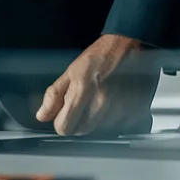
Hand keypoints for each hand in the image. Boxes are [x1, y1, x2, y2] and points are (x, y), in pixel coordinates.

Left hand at [35, 34, 160, 135]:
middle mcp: (103, 101)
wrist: (129, 47)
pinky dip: (114, 121)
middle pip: (82, 131)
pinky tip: (113, 105)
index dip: (61, 122)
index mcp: (83, 88)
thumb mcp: (71, 70)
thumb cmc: (100, 56)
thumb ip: (55, 94)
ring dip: (97, 121)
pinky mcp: (136, 113)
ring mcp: (121, 109)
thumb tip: (42, 115)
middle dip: (78, 121)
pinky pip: (118, 129)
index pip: (65, 126)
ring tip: (100, 100)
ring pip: (99, 132)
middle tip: (82, 104)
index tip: (64, 115)